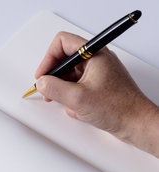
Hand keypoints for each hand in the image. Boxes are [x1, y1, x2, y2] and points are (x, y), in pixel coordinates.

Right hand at [35, 32, 158, 156]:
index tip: (43, 75)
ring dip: (61, 88)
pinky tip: (76, 108)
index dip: (48, 58)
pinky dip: (71, 96)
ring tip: (62, 101)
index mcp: (94, 54)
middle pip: (64, 59)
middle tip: (47, 88)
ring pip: (69, 74)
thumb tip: (41, 82)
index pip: (62, 43)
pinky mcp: (98, 85)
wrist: (136, 124)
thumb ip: (53, 88)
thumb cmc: (118, 108)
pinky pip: (77, 86)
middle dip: (53, 76)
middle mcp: (97, 60)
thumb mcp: (77, 98)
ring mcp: (98, 72)